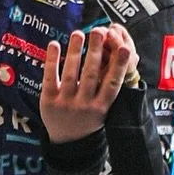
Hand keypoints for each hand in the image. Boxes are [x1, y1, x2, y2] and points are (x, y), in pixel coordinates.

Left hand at [39, 26, 137, 141]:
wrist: (68, 143)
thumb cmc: (89, 120)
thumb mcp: (103, 110)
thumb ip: (107, 89)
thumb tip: (118, 60)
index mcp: (101, 108)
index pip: (112, 83)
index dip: (119, 65)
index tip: (125, 48)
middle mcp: (84, 105)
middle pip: (91, 74)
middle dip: (96, 51)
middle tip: (99, 31)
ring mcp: (65, 103)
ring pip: (71, 73)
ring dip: (75, 51)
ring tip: (79, 33)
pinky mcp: (48, 100)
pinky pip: (49, 77)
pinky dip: (52, 60)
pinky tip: (55, 44)